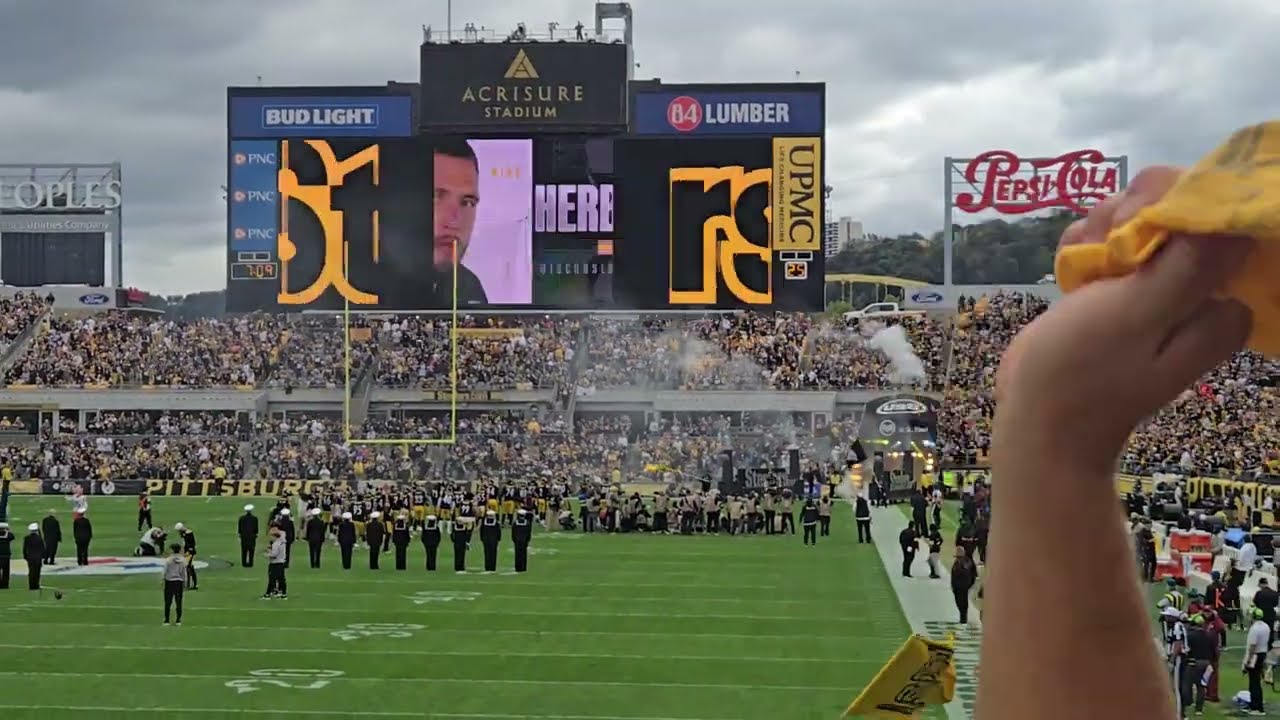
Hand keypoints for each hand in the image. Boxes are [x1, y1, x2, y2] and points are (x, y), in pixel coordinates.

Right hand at [996, 166, 1252, 465]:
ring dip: (1099, 232)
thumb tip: (1228, 215)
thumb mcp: (1137, 314)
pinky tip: (1070, 274)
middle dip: (1125, 217)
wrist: (1040, 421)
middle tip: (1101, 256)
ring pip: (1134, 217)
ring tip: (1081, 272)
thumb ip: (1188, 264)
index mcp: (1220, 297)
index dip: (1163, 204)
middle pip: (1169, 205)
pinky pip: (1111, 241)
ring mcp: (1159, 287)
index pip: (1207, 212)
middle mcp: (1199, 288)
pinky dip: (1086, 247)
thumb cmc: (1084, 372)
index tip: (1127, 230)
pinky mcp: (1123, 290)